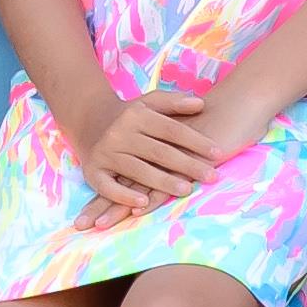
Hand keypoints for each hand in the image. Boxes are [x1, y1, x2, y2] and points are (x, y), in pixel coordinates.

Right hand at [88, 91, 218, 208]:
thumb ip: (175, 102)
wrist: (88, 120)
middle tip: (211, 176)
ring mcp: (106, 153)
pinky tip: (143, 203)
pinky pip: (108, 186)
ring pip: (137, 170)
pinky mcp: (93, 172)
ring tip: (186, 190)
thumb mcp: (149, 102)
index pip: (171, 129)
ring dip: (162, 181)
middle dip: (187, 165)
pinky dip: (124, 196)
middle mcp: (120, 133)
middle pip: (158, 151)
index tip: (218, 153)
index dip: (195, 141)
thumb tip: (201, 104)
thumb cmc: (129, 116)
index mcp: (136, 115)